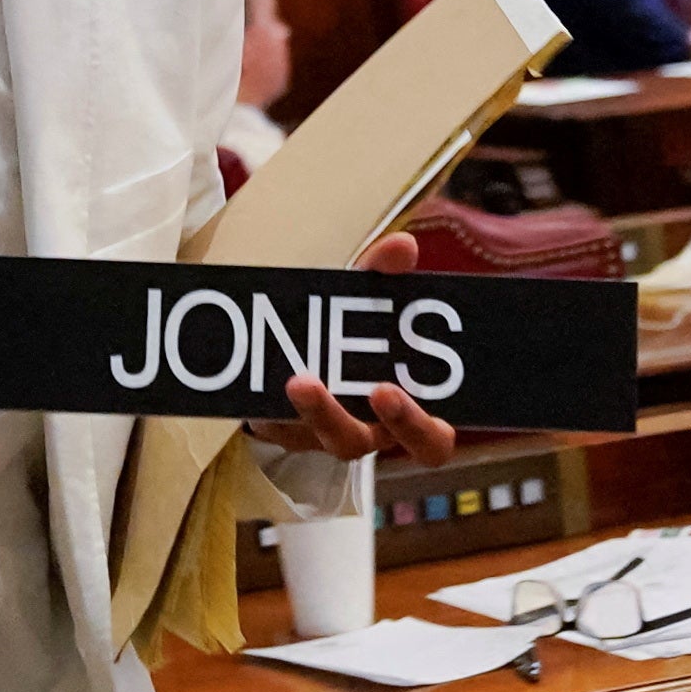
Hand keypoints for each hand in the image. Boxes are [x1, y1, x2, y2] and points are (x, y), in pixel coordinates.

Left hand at [278, 230, 460, 465]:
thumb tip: (404, 247)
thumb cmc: (348, 336)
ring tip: (298, 380)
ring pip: (332, 439)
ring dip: (318, 411)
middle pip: (381, 445)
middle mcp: (369, 431)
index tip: (393, 391)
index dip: (420, 426)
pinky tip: (259, 365)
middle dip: (377, 422)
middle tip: (377, 390)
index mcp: (404, 411)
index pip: (431, 442)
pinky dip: (270, 398)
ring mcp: (326, 436)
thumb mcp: (364, 304)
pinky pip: (280, 424)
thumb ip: (381, 277)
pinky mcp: (286, 432)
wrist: (295, 356)